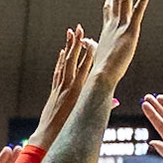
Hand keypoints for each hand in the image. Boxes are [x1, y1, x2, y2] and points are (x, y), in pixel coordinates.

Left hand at [34, 28, 94, 145]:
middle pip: (72, 60)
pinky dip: (60, 61)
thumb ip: (98, 107)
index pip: (84, 68)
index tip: (91, 40)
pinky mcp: (54, 90)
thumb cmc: (67, 128)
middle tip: (79, 28)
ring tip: (71, 32)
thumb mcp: (83, 116)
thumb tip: (115, 101)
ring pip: (64, 63)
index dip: (88, 53)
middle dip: (76, 43)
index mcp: (77, 92)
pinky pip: (58, 71)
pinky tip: (62, 52)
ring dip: (68, 47)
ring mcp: (59, 86)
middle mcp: (67, 86)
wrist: (47, 134)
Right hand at [90, 0, 150, 85]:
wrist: (101, 75)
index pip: (108, 9)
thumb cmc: (99, 71)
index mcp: (106, 31)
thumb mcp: (95, 54)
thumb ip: (91, 46)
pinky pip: (138, 10)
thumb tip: (84, 41)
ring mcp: (121, 26)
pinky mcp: (130, 31)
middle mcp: (113, 25)